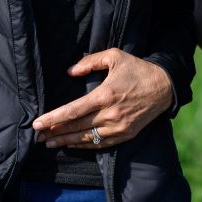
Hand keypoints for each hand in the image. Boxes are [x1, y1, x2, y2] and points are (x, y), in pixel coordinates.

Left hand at [32, 49, 172, 148]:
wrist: (164, 87)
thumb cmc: (137, 69)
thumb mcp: (114, 56)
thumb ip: (89, 61)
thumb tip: (70, 71)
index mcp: (105, 95)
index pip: (73, 110)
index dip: (53, 118)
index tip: (38, 123)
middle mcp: (110, 114)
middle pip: (76, 127)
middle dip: (54, 132)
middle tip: (37, 136)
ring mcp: (118, 127)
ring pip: (86, 138)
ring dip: (66, 141)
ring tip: (49, 143)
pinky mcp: (126, 134)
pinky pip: (100, 144)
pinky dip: (84, 145)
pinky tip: (71, 144)